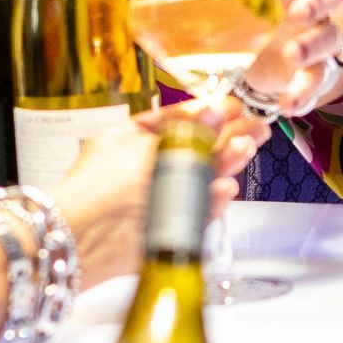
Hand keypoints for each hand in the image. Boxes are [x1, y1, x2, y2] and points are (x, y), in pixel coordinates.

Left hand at [50, 107, 263, 284]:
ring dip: (225, 164)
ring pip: (201, 179)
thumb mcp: (148, 144)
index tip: (235, 107)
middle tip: (257, 128)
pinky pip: (199, 210)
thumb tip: (217, 109)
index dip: (209, 114)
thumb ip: (188, 130)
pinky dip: (214, 200)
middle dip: (227, 138)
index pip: (179, 122)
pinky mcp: (169, 227)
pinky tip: (226, 187)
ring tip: (245, 149)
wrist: (86, 235)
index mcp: (134, 140)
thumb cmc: (100, 185)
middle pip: (196, 150)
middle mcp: (147, 168)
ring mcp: (158, 198)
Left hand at [237, 0, 342, 118]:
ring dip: (314, 45)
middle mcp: (301, 1)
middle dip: (318, 1)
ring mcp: (310, 36)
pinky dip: (305, 91)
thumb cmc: (226, 9)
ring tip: (292, 56)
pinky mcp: (308, 70)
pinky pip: (317, 79)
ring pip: (329, 36)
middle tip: (300, 11)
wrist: (242, 52)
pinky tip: (287, 103)